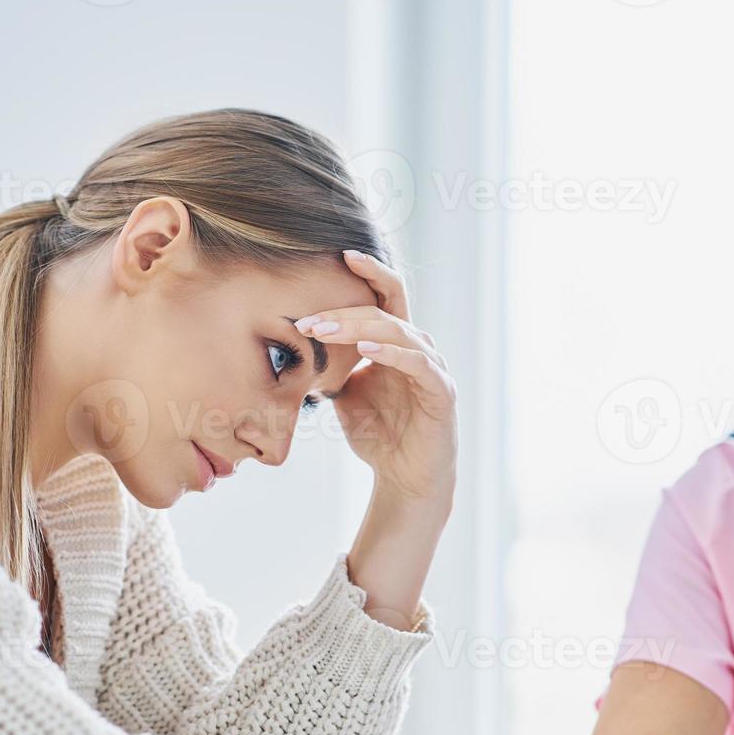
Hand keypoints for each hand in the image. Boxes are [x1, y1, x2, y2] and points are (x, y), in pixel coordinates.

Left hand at [296, 250, 457, 504]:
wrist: (403, 478)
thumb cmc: (379, 434)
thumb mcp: (344, 394)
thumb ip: (330, 366)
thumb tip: (292, 347)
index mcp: (396, 343)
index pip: (385, 296)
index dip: (368, 273)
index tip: (339, 256)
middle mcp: (418, 348)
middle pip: (384, 310)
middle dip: (343, 312)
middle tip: (307, 321)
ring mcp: (432, 368)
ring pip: (398, 331)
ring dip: (359, 328)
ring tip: (325, 332)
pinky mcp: (441, 392)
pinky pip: (418, 364)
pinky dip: (392, 353)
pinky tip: (367, 351)